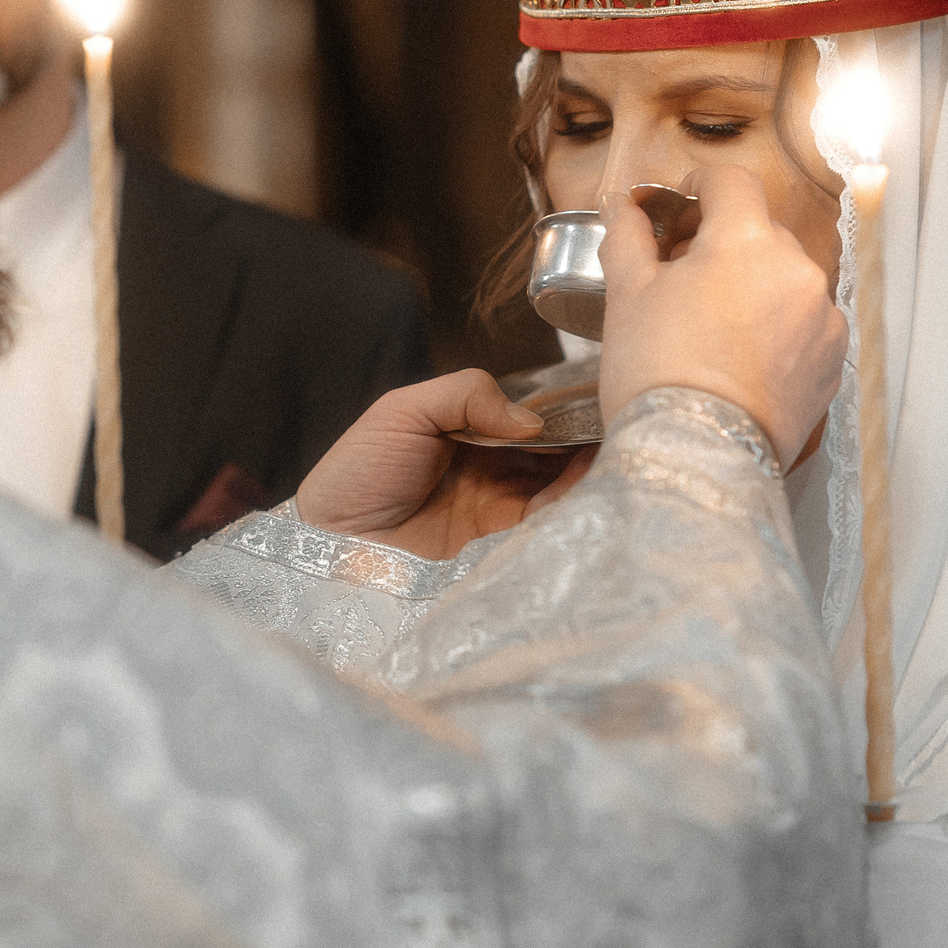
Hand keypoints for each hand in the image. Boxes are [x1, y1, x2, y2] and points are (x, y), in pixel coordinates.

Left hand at [297, 370, 593, 559]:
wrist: (328, 543)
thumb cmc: (357, 473)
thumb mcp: (404, 411)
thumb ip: (466, 395)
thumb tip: (531, 421)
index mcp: (476, 435)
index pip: (536, 419)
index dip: (568, 409)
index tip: (600, 396)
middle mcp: (498, 473)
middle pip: (560, 455)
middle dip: (589, 441)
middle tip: (620, 426)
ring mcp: (501, 513)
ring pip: (563, 491)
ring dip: (588, 474)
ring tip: (611, 455)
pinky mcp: (500, 553)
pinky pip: (546, 530)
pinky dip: (569, 510)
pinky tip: (584, 491)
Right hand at [593, 166, 846, 464]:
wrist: (697, 457)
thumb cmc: (657, 374)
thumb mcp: (626, 295)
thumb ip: (627, 236)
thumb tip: (621, 206)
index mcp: (747, 239)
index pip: (729, 181)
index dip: (696, 186)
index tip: (675, 207)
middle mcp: (798, 269)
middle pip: (758, 230)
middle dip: (719, 241)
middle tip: (676, 272)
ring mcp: (822, 318)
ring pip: (783, 278)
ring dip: (749, 286)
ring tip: (707, 324)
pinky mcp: (832, 364)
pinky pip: (802, 325)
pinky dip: (774, 328)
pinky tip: (737, 357)